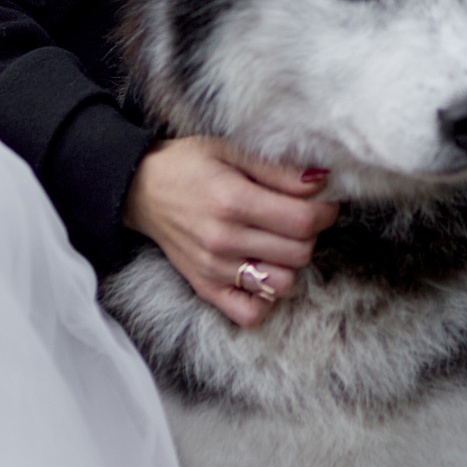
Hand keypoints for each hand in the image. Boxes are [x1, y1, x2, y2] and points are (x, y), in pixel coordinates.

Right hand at [124, 137, 338, 327]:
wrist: (140, 189)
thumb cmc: (189, 165)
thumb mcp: (232, 152)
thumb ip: (279, 172)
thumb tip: (321, 184)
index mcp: (232, 201)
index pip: (302, 221)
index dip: (326, 212)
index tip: (326, 203)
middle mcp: (223, 240)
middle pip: (299, 253)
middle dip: (311, 234)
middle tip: (299, 217)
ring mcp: (214, 270)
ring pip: (282, 284)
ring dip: (290, 264)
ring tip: (279, 242)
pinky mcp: (205, 289)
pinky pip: (250, 314)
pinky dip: (265, 299)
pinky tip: (262, 271)